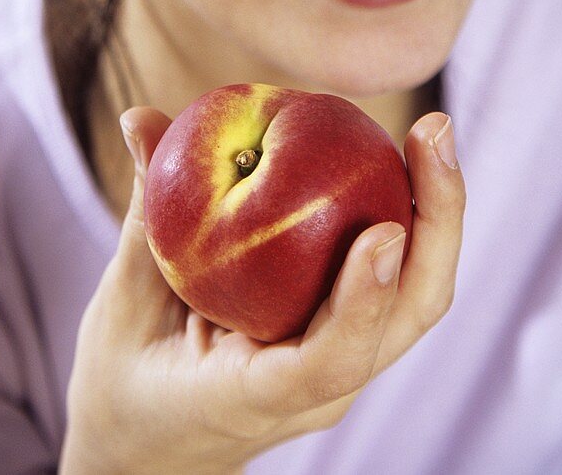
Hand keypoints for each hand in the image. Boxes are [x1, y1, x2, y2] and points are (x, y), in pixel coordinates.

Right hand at [59, 106, 464, 474]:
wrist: (152, 444)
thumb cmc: (127, 384)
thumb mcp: (121, 306)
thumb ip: (144, 216)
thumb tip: (141, 119)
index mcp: (255, 397)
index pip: (328, 363)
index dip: (363, 301)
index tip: (384, 232)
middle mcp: (320, 388)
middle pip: (409, 313)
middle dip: (440, 220)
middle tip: (434, 129)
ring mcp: (343, 364)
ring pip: (417, 293)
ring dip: (437, 210)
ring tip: (433, 131)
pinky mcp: (348, 335)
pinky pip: (395, 277)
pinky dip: (407, 211)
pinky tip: (399, 154)